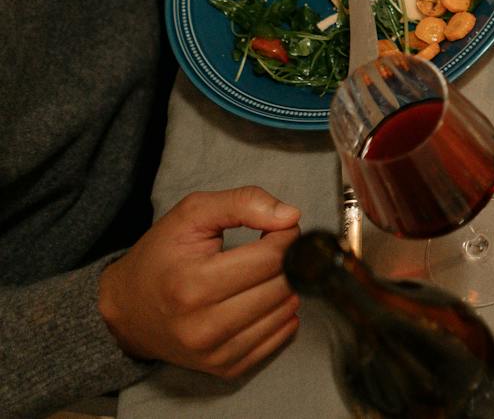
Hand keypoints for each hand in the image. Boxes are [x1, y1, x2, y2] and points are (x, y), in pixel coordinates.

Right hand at [98, 187, 303, 378]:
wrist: (126, 310)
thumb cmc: (160, 257)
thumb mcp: (192, 214)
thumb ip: (243, 202)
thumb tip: (290, 217)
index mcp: (193, 283)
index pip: (271, 258)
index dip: (286, 237)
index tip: (278, 230)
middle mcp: (202, 325)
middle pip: (282, 286)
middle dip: (288, 262)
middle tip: (273, 250)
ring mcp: (214, 352)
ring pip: (285, 313)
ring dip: (287, 288)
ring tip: (264, 274)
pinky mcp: (224, 368)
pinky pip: (278, 340)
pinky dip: (280, 316)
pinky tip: (263, 299)